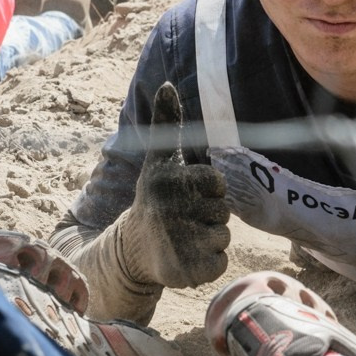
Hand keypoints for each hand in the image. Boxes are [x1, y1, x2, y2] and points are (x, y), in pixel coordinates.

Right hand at [115, 82, 230, 289]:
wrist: (132, 249)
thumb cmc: (155, 197)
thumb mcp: (159, 159)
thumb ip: (167, 122)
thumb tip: (167, 85)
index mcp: (168, 179)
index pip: (217, 183)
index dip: (207, 190)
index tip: (186, 195)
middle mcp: (169, 209)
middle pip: (222, 210)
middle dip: (208, 215)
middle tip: (182, 219)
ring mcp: (177, 242)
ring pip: (223, 236)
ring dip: (210, 239)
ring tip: (183, 237)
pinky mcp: (186, 271)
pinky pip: (221, 262)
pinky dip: (210, 262)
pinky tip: (187, 257)